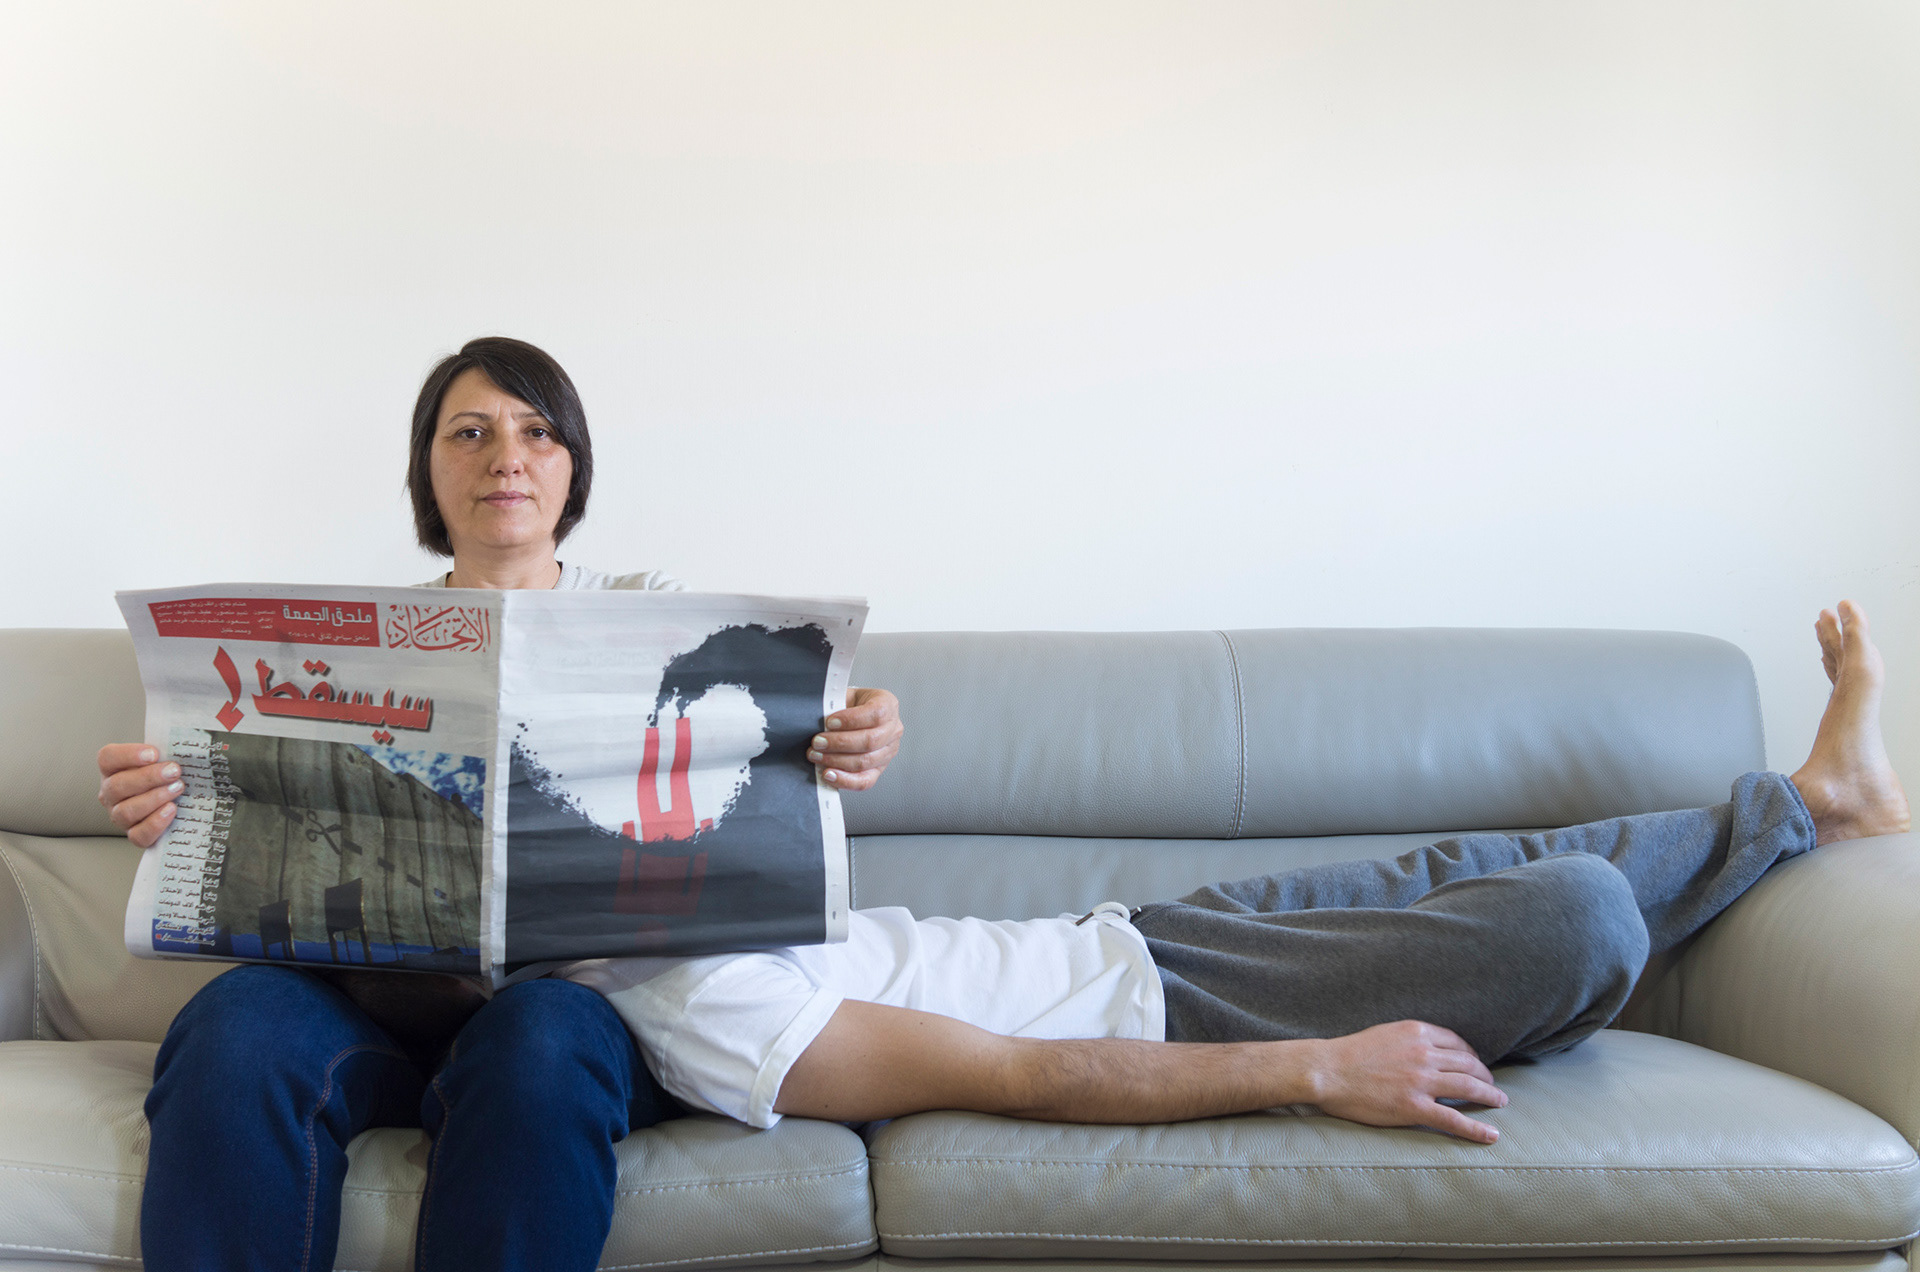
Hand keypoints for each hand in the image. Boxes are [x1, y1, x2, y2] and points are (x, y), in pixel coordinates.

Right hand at [97, 743, 183, 847]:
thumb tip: (192, 739)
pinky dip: (155, 823)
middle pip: (118, 785)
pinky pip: (138, 835)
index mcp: (113, 769)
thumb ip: (169, 749)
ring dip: (154, 798)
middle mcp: (111, 793)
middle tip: (174, 771)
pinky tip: (171, 810)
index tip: (154, 753)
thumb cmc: (168, 775)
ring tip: (177, 788)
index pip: (107, 758)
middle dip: (148, 777)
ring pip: (126, 811)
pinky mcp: (134, 834)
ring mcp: (120, 815)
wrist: (177, 803)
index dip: (128, 755)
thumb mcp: (165, 758)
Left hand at [807, 687, 902, 791]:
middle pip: (871, 740)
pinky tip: (829, 774)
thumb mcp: (843, 696)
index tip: (829, 722)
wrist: (851, 716)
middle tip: (817, 742)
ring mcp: (888, 751)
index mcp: (887, 704)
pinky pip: (865, 781)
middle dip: (839, 743)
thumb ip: (834, 705)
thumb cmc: (847, 706)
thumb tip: (816, 719)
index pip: (876, 713)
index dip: (851, 720)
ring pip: (866, 761)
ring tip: (817, 756)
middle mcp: (893, 729)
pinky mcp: (879, 769)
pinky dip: (845, 780)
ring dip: (837, 760)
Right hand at [1308, 1020, 1506, 1143]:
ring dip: (1490, 1096)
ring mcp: (1421, 1082)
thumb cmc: (1350, 1053)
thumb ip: (1410, 1038)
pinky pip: (1454, 1119)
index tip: (1476, 1064)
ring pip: (1469, 1087)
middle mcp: (1424, 1054)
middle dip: (1485, 1075)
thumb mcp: (1385, 1033)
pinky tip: (1491, 1134)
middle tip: (1493, 1085)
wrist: (1327, 1071)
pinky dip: (1476, 1128)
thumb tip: (1428, 1046)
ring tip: (1500, 1102)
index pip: (1457, 1043)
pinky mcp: (1414, 1107)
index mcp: (1417, 1033)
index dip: (1472, 1055)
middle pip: (1468, 1064)